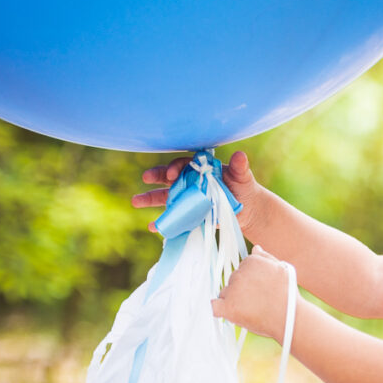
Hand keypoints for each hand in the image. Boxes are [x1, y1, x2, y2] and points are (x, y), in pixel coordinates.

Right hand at [132, 150, 266, 234]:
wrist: (247, 209)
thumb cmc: (244, 188)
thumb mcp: (243, 177)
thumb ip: (239, 167)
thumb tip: (240, 155)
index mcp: (201, 169)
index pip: (185, 164)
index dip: (176, 168)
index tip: (172, 175)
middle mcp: (190, 181)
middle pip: (170, 177)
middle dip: (157, 176)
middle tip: (146, 178)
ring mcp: (187, 198)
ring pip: (165, 196)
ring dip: (149, 198)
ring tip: (135, 201)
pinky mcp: (188, 214)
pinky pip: (173, 217)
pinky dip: (162, 222)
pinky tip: (152, 227)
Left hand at [211, 245, 293, 341]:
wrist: (290, 318)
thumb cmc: (288, 295)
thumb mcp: (282, 269)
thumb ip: (266, 257)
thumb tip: (255, 248)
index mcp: (251, 262)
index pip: (242, 269)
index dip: (250, 280)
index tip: (259, 288)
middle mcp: (239, 273)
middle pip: (233, 280)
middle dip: (241, 289)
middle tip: (256, 300)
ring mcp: (233, 290)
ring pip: (225, 293)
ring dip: (233, 299)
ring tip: (251, 309)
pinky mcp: (228, 307)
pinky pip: (214, 306)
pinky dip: (219, 309)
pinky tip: (228, 311)